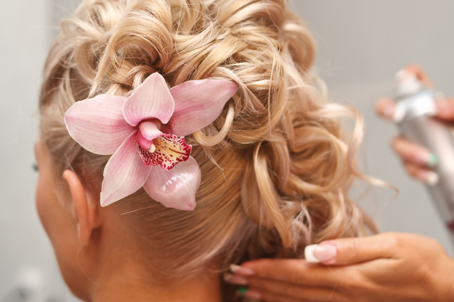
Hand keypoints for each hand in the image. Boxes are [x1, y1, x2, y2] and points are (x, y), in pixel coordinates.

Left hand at [225, 233, 453, 301]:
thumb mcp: (391, 247)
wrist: (447, 292)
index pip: (297, 273)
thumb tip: (314, 250)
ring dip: (270, 296)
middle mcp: (343, 295)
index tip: (243, 267)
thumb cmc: (422, 263)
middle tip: (232, 278)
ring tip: (245, 292)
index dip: (268, 270)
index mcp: (348, 277)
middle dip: (260, 283)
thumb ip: (350, 249)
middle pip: (292, 290)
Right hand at [376, 65, 453, 183]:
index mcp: (432, 103)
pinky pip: (408, 167)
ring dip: (408, 150)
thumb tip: (435, 106)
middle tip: (393, 113)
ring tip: (428, 158)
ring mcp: (415, 141)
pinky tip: (430, 174)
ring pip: (397, 142)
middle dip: (386, 108)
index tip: (403, 77)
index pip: (415, 82)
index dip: (406, 76)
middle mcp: (418, 121)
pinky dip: (417, 171)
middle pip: (392, 109)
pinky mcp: (417, 163)